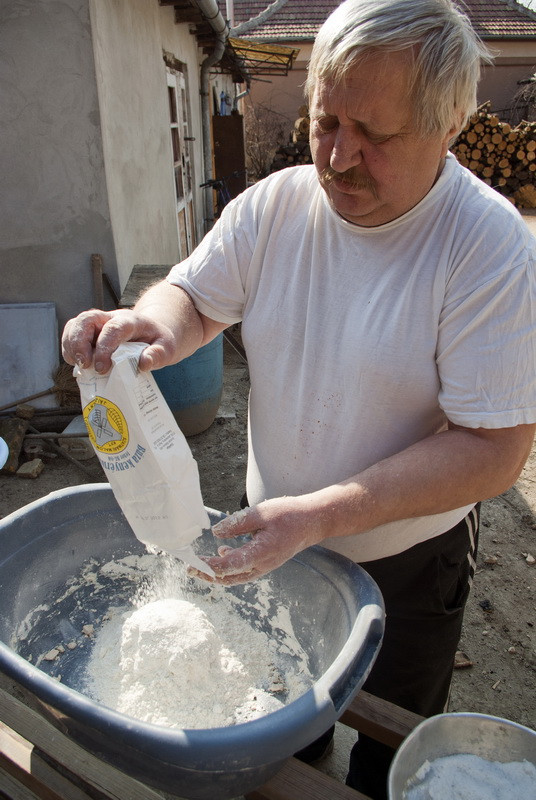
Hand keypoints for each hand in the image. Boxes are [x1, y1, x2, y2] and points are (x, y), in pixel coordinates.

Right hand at [62, 308, 177, 373]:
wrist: (153, 332)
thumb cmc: (159, 341)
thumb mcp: (167, 348)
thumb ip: (158, 355)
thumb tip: (143, 363)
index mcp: (131, 321)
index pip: (113, 328)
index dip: (104, 347)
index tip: (102, 368)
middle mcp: (111, 317)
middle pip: (87, 319)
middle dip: (79, 342)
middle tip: (84, 365)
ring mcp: (99, 323)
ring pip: (75, 324)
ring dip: (71, 345)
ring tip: (79, 366)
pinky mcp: (90, 331)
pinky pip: (72, 333)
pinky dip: (69, 348)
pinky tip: (77, 363)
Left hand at [191, 496, 324, 584]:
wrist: (313, 521)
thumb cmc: (289, 515)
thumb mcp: (261, 513)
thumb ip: (237, 523)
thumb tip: (216, 532)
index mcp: (260, 553)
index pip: (228, 567)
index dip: (208, 567)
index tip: (192, 565)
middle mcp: (262, 565)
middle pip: (230, 577)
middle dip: (208, 574)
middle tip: (190, 570)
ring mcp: (265, 565)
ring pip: (237, 576)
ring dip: (218, 572)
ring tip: (201, 565)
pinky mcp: (266, 561)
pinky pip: (245, 569)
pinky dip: (230, 566)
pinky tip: (224, 553)